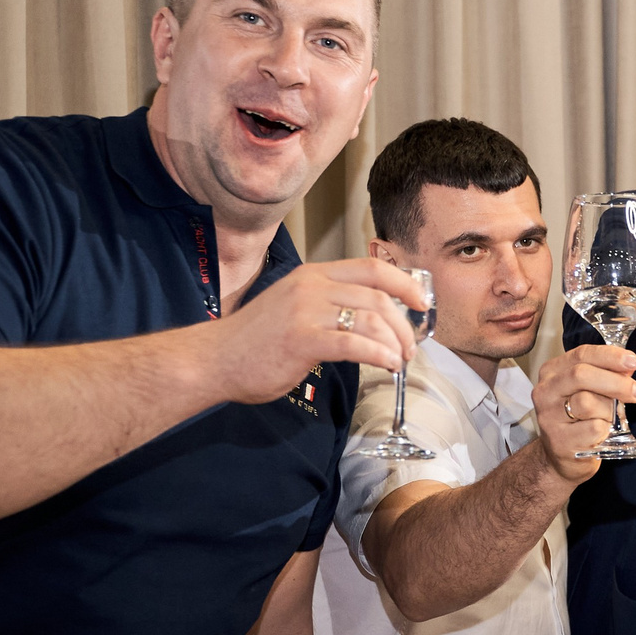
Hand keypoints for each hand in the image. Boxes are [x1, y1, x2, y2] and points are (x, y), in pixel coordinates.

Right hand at [207, 258, 426, 402]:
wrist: (214, 359)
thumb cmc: (256, 340)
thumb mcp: (295, 307)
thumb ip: (329, 305)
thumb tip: (373, 320)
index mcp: (313, 275)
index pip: (371, 268)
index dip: (404, 284)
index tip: (422, 303)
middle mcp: (311, 286)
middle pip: (378, 296)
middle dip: (404, 324)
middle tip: (410, 348)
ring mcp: (305, 311)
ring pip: (371, 319)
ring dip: (395, 343)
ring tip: (398, 360)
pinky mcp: (301, 339)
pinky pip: (355, 344)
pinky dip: (379, 355)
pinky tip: (386, 366)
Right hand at [536, 343, 635, 481]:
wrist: (563, 457)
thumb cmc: (579, 420)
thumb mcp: (590, 391)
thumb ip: (606, 375)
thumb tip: (628, 366)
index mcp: (552, 372)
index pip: (581, 354)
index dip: (610, 356)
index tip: (633, 361)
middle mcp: (545, 392)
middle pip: (581, 375)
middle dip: (615, 382)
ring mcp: (549, 417)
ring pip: (587, 402)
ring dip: (609, 410)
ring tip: (609, 418)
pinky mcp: (559, 441)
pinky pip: (593, 428)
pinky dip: (605, 430)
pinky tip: (600, 434)